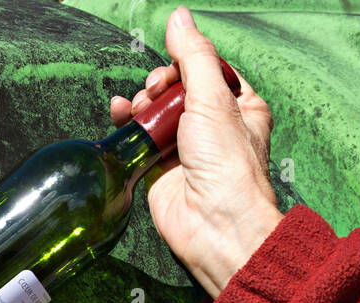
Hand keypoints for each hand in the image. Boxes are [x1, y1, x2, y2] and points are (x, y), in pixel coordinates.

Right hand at [110, 5, 283, 297]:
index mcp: (240, 106)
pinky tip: (119, 112)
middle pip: (177, 86)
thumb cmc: (227, 167)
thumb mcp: (214, 98)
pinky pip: (140, 136)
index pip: (208, 68)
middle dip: (160, 83)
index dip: (186, 63)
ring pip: (156, 109)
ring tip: (140, 107)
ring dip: (142, 101)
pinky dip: (127, 121)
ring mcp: (186, 147)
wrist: (214, 225)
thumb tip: (179, 16)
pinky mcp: (161, 167)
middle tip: (156, 92)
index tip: (174, 69)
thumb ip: (194, 56)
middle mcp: (214, 125)